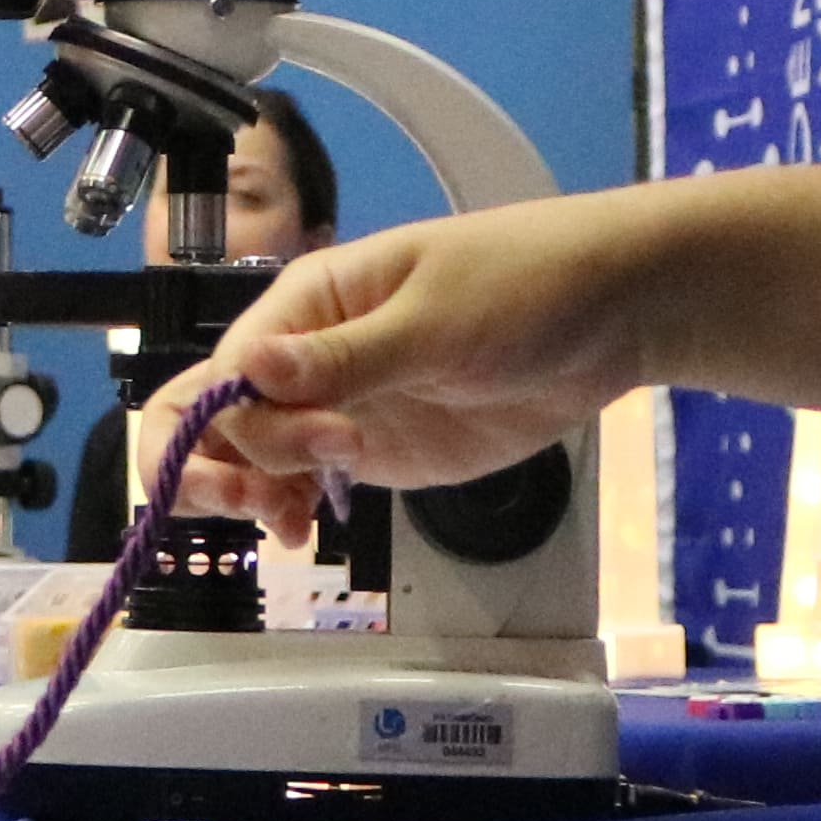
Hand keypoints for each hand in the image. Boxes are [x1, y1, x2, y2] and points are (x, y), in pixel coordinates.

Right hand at [172, 201, 656, 523]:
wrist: (610, 315)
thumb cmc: (524, 288)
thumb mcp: (436, 321)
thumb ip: (345, 358)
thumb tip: (249, 369)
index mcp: (308, 304)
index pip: (226, 372)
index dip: (248, 424)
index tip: (325, 447)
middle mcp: (305, 356)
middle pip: (209, 414)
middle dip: (211, 466)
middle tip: (266, 507)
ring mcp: (337, 407)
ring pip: (247, 454)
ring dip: (245, 494)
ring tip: (291, 525)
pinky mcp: (373, 450)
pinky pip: (301, 479)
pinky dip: (285, 509)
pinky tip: (302, 532)